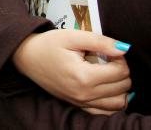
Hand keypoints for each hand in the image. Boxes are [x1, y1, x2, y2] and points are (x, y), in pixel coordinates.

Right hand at [12, 29, 131, 112]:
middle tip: (110, 59)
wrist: (27, 58)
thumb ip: (100, 41)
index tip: (110, 50)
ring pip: (118, 104)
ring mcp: (81, 103)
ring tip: (110, 73)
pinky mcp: (78, 107)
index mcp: (83, 77)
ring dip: (121, 88)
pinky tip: (107, 88)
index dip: (121, 58)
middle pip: (122, 88)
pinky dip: (112, 102)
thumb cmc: (49, 45)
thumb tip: (124, 49)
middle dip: (122, 71)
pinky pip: (105, 113)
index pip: (120, 72)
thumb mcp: (72, 36)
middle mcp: (83, 94)